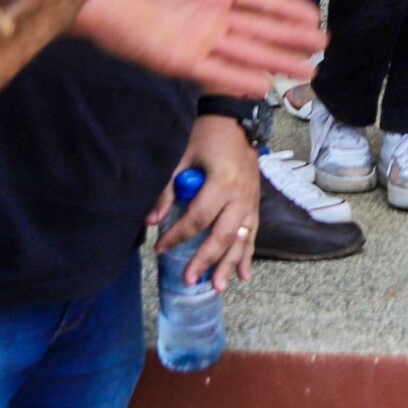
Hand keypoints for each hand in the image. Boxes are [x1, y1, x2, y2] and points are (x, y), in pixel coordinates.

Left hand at [73, 0, 322, 95]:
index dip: (287, 9)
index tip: (314, 16)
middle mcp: (209, 14)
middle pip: (260, 30)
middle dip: (291, 40)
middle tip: (322, 48)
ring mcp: (194, 38)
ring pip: (246, 53)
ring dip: (276, 62)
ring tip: (308, 72)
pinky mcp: (175, 59)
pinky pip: (215, 71)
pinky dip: (238, 79)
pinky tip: (264, 86)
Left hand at [151, 115, 260, 290]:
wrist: (236, 120)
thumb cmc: (206, 136)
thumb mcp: (182, 157)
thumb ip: (168, 190)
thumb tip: (151, 222)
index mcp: (221, 183)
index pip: (197, 218)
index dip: (177, 236)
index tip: (158, 248)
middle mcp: (240, 195)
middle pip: (222, 235)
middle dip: (205, 260)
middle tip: (189, 280)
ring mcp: (251, 200)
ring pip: (241, 239)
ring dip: (230, 264)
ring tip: (218, 288)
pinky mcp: (255, 202)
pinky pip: (253, 233)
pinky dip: (248, 254)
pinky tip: (244, 275)